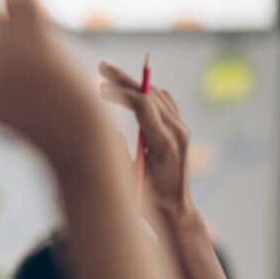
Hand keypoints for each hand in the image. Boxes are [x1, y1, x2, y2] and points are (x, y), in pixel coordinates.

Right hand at [99, 62, 192, 214]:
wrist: (175, 211)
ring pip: (157, 95)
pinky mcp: (181, 131)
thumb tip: (99, 122)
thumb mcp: (126, 175)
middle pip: (150, 93)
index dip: (119, 91)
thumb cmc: (146, 201)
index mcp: (164, 144)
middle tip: (101, 67)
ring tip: (108, 76)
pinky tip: (130, 90)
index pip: (143, 104)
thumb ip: (116, 147)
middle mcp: (178, 132)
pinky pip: (164, 103)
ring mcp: (182, 130)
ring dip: (133, 84)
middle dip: (124, 79)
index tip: (97, 87)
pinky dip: (145, 93)